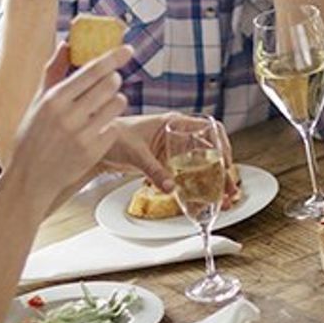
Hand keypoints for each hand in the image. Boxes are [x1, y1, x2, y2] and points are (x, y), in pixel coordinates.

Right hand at [9, 43, 129, 197]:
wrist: (29, 178)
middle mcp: (69, 115)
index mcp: (54, 99)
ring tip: (104, 107)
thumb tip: (66, 44)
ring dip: (116, 101)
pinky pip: (115, 127)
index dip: (113, 57)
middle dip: (114, 80)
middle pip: (110, 84)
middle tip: (110, 83)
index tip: (128, 49)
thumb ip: (54, 72)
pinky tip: (98, 129)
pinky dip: (110, 126)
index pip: (92, 70)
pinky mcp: (93, 152)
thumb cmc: (33, 136)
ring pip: (118, 104)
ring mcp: (82, 135)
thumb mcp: (38, 103)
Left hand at [100, 112, 233, 193]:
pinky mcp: (165, 163)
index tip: (227, 162)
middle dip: (222, 169)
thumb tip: (171, 187)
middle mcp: (177, 134)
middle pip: (209, 149)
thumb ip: (154, 171)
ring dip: (211, 180)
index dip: (222, 144)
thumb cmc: (113, 137)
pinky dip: (195, 185)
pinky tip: (201, 199)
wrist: (94, 145)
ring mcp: (172, 149)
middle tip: (230, 188)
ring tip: (221, 198)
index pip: (208, 128)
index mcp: (174, 122)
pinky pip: (186, 173)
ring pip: (200, 163)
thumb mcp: (136, 154)